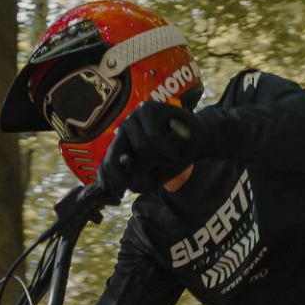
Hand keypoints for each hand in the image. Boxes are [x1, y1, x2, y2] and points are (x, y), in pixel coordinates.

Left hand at [98, 102, 220, 194]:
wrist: (198, 141)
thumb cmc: (174, 158)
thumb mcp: (155, 177)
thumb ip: (140, 183)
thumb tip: (127, 184)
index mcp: (122, 146)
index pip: (106, 163)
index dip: (108, 179)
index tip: (116, 195)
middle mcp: (124, 130)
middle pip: (114, 156)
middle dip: (130, 173)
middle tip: (145, 182)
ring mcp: (135, 117)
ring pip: (142, 148)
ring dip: (162, 159)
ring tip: (171, 156)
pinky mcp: (150, 109)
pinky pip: (154, 138)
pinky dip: (168, 149)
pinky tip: (175, 146)